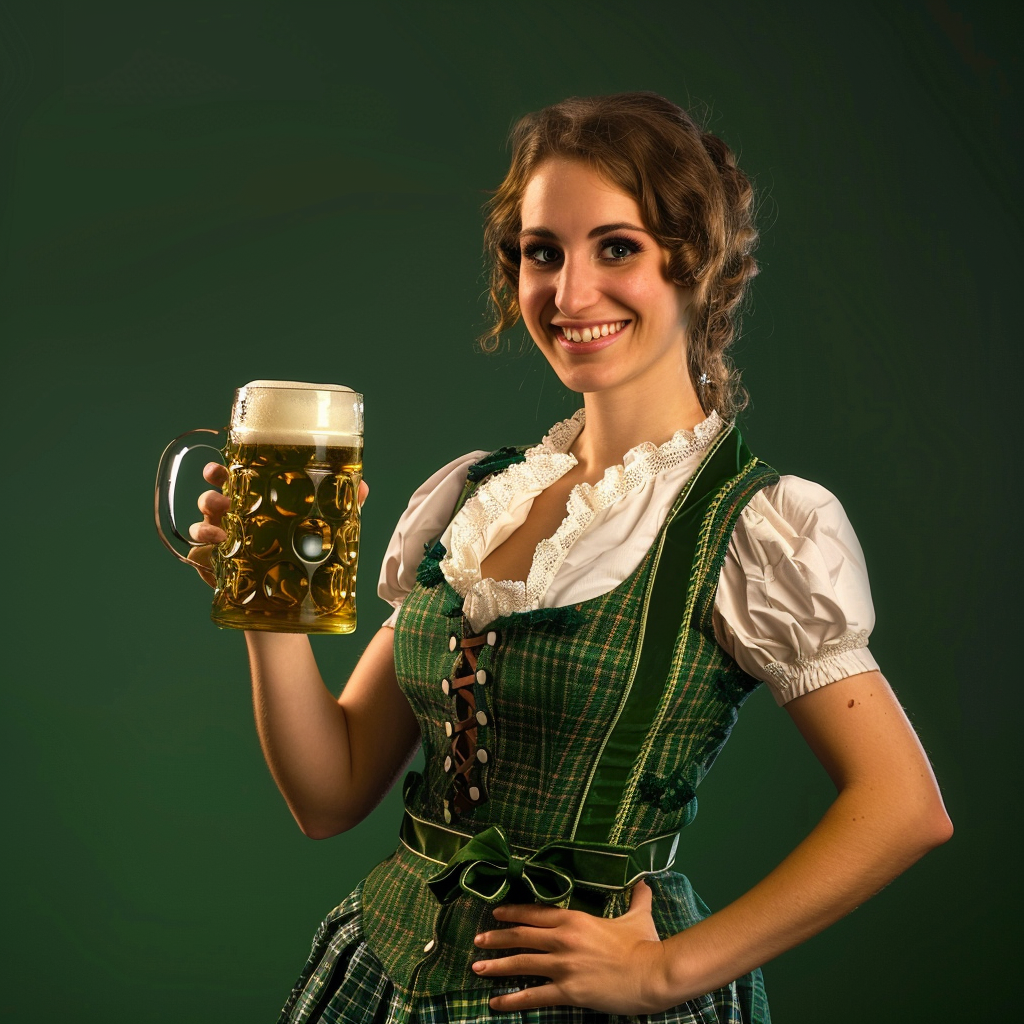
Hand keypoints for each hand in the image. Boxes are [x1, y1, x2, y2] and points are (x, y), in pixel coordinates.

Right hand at [186, 463, 368, 586]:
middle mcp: (235, 519)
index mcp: (256, 504)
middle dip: (211, 495)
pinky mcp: (217, 568)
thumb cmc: (305, 559)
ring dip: (206, 525)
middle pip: (211, 498)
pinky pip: (199, 557)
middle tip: (222, 501)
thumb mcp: (326, 532)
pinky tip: (214, 555)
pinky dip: (202, 554)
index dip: (220, 471)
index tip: (219, 469)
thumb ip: (344, 508)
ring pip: (202, 525)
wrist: (291, 606)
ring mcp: (222, 543)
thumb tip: (362, 485)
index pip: (234, 479)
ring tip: (220, 533)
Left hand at [471, 879, 670, 1013]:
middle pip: (521, 936)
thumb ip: (637, 897)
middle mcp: (563, 939)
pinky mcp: (568, 991)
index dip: (514, 913)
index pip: (536, 913)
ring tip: (477, 967)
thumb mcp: (639, 915)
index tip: (496, 914)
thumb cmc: (645, 944)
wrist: (652, 973)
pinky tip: (496, 1003)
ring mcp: (563, 965)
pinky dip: (512, 1000)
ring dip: (496, 965)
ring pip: (521, 962)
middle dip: (496, 938)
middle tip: (477, 940)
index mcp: (575, 919)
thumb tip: (644, 882)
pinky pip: (533, 996)